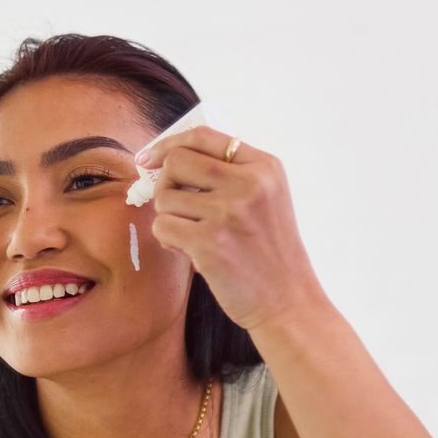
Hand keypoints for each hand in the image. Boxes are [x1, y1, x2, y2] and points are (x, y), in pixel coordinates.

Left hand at [138, 125, 327, 332]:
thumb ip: (231, 175)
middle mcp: (249, 184)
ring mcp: (229, 212)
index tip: (149, 157)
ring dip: (169, 218)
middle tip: (174, 205)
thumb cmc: (270, 254)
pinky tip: (190, 252)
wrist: (287, 301)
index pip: (204, 136)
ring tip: (192, 236)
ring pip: (165, 197)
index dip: (169, 143)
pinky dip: (168, 240)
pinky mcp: (210, 242)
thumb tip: (169, 159)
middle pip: (177, 161)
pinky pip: (162, 227)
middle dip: (164, 182)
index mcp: (264, 167)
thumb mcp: (267, 200)